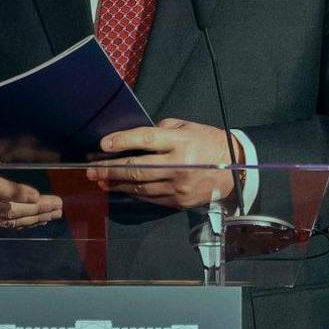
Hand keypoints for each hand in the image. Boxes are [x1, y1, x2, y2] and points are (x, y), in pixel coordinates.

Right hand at [0, 138, 62, 229]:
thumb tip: (32, 151)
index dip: (15, 193)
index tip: (36, 195)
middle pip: (6, 209)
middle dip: (34, 209)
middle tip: (58, 205)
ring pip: (6, 221)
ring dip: (33, 218)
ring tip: (55, 213)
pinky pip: (1, 225)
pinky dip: (22, 223)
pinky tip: (38, 220)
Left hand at [86, 119, 236, 208]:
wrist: (236, 169)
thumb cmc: (209, 142)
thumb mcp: (187, 127)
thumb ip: (161, 130)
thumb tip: (134, 140)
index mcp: (181, 141)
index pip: (145, 139)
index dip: (122, 141)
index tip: (103, 144)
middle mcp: (179, 165)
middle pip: (137, 168)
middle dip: (110, 169)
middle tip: (91, 170)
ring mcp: (179, 186)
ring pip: (140, 186)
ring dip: (117, 183)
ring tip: (101, 180)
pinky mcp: (179, 201)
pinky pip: (150, 198)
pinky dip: (134, 192)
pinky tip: (122, 188)